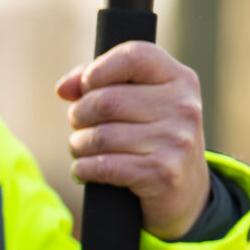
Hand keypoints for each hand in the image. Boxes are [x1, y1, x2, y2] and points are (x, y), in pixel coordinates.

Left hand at [56, 41, 209, 239]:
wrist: (184, 193)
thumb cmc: (149, 139)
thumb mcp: (137, 103)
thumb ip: (98, 84)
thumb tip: (64, 88)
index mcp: (179, 79)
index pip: (133, 56)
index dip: (97, 71)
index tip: (86, 88)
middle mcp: (183, 107)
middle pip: (105, 101)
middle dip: (79, 115)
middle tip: (81, 126)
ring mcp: (176, 140)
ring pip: (99, 136)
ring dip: (78, 145)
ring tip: (84, 149)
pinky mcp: (162, 173)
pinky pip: (102, 166)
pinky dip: (83, 169)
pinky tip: (85, 170)